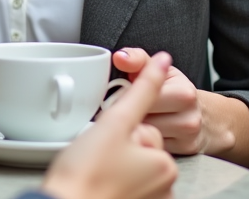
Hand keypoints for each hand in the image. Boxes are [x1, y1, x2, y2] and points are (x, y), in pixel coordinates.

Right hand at [42, 51, 176, 198]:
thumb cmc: (84, 174)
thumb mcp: (115, 122)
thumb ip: (142, 88)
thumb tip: (162, 61)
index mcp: (164, 163)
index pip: (144, 124)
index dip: (119, 124)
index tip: (105, 138)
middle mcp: (164, 186)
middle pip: (139, 145)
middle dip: (118, 143)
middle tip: (97, 153)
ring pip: (132, 163)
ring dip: (115, 161)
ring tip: (94, 168)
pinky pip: (127, 182)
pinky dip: (113, 179)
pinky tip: (98, 180)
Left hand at [113, 47, 207, 154]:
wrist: (206, 118)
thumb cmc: (176, 91)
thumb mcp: (161, 70)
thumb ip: (138, 60)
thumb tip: (120, 58)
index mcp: (183, 93)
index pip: (144, 96)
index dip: (127, 95)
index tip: (120, 94)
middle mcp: (189, 117)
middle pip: (144, 117)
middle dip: (131, 112)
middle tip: (126, 107)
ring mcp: (187, 137)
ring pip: (146, 134)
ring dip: (136, 127)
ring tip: (136, 118)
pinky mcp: (184, 151)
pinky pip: (153, 147)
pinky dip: (145, 140)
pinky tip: (145, 133)